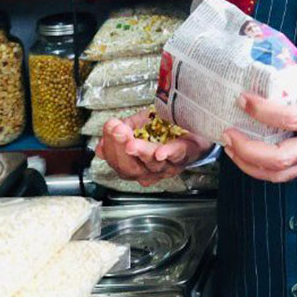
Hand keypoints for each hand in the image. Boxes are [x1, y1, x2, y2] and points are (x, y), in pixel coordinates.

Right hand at [99, 110, 213, 185]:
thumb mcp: (138, 126)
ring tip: (131, 143)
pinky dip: (168, 153)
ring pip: (152, 165)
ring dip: (140, 152)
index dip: (110, 147)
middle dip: (120, 149)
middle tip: (117, 132)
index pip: (118, 163)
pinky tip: (160, 152)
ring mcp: (170, 164)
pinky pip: (177, 156)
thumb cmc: (166, 130)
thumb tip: (100, 144)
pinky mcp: (187, 154)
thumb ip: (121, 133)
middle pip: (131, 169)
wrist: (196, 128)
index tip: (109, 128)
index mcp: (137, 166)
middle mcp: (152, 170)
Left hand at [223, 62, 296, 183]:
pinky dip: (264, 168)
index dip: (264, 111)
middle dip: (249, 151)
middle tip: (228, 134)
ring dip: (251, 166)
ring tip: (231, 149)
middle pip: (282, 160)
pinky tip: (249, 155)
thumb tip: (273, 68)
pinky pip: (289, 172)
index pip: (292, 119)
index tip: (244, 99)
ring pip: (283, 174)